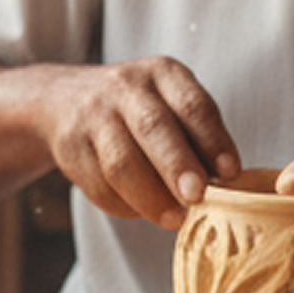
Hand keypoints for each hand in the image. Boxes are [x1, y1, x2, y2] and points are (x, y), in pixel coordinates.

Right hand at [34, 57, 241, 227]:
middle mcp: (124, 88)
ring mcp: (92, 116)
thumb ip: (197, 136)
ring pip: (121, 163)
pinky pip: (99, 185)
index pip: (192, 104)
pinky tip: (142, 210)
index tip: (230, 173)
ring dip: (151, 197)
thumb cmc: (137, 109)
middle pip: (152, 127)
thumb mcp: (170, 103)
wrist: (63, 98)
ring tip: (175, 219)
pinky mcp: (68, 147)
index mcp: (162, 74)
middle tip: (196, 197)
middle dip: (177, 166)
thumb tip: (223, 183)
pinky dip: (124, 205)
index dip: (213, 140)